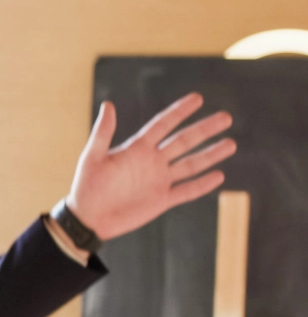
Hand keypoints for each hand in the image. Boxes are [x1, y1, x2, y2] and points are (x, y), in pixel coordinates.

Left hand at [66, 93, 236, 240]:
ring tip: (231, 143)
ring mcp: (158, 181)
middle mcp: (152, 162)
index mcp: (137, 148)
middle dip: (204, 129)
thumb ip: (103, 133)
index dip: (179, 111)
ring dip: (210, 155)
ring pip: (190, 165)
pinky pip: (186, 191)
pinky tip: (219, 176)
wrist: (87, 218)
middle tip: (226, 117)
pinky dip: (202, 184)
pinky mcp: (161, 200)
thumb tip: (108, 104)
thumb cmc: (86, 186)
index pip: (163, 125)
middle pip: (183, 141)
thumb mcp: (92, 158)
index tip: (198, 98)